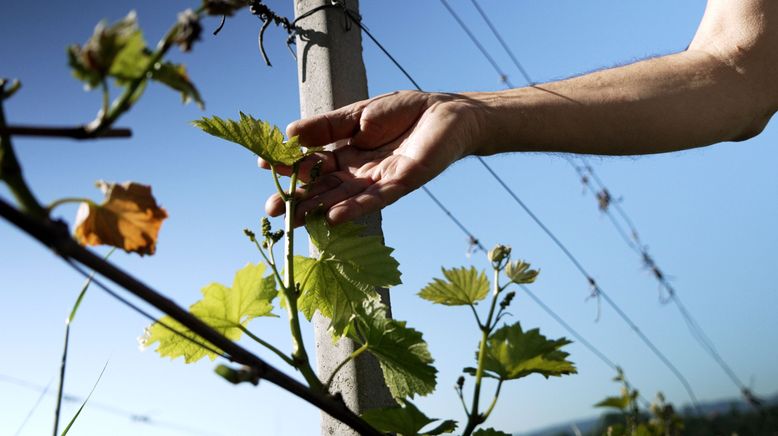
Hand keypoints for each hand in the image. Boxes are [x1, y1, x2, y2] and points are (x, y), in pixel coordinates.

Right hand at [260, 90, 487, 224]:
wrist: (446, 112)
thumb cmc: (404, 112)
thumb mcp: (357, 114)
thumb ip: (326, 126)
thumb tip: (288, 134)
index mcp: (346, 153)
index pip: (312, 163)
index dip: (289, 165)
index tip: (263, 165)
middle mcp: (359, 172)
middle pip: (323, 187)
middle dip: (297, 198)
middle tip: (270, 210)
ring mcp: (378, 180)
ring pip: (343, 198)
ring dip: (318, 208)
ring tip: (293, 218)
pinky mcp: (401, 183)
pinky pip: (375, 199)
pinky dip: (354, 208)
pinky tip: (333, 218)